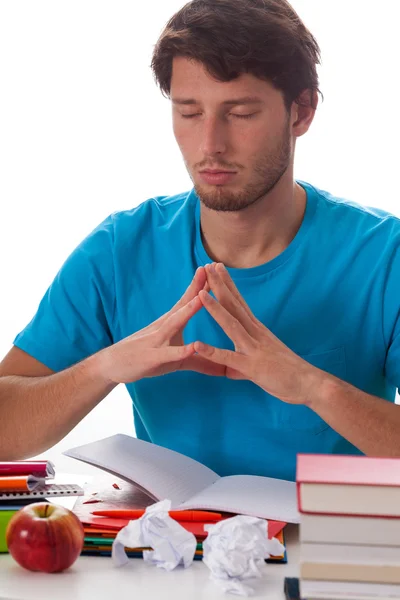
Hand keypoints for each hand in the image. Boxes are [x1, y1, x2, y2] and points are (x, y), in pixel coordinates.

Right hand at [96, 267, 223, 383]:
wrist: (113, 365)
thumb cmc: (147, 359)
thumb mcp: (177, 360)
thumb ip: (200, 361)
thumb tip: (224, 368)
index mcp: (172, 323)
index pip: (189, 299)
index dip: (203, 284)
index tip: (217, 269)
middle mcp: (164, 326)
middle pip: (184, 304)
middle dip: (199, 287)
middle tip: (212, 269)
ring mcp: (157, 340)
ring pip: (175, 323)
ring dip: (188, 310)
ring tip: (202, 298)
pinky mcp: (152, 358)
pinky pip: (168, 354)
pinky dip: (180, 350)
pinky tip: (192, 347)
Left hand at [194, 263, 320, 404]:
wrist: (310, 384)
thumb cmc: (289, 373)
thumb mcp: (262, 362)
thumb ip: (244, 363)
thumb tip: (232, 369)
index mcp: (257, 330)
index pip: (240, 302)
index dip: (228, 284)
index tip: (218, 268)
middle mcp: (255, 334)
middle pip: (234, 305)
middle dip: (220, 286)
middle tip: (207, 266)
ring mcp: (253, 349)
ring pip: (231, 325)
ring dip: (215, 309)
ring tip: (200, 294)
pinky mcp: (252, 366)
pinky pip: (229, 358)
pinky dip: (212, 352)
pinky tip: (197, 345)